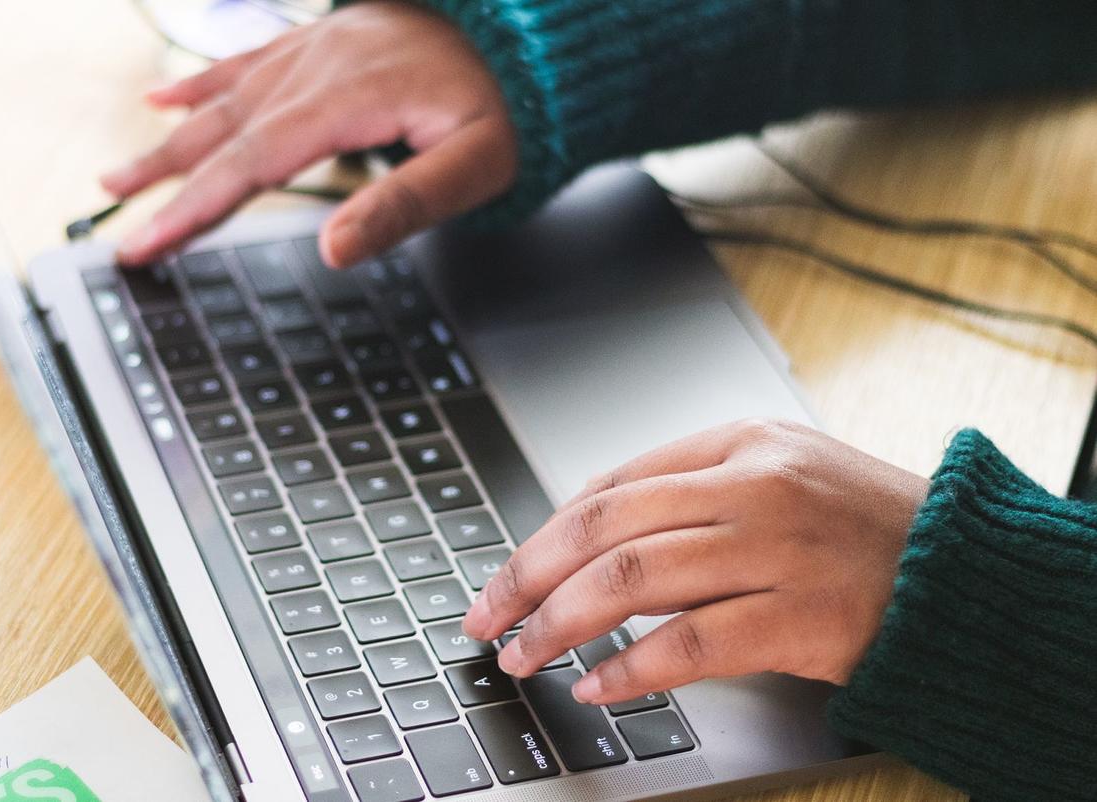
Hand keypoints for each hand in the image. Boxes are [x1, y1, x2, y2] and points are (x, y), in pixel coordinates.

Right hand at [104, 1, 514, 267]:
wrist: (532, 30)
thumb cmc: (512, 104)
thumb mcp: (477, 166)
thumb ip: (403, 205)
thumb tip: (332, 249)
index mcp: (350, 99)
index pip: (252, 163)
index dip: (193, 208)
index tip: (146, 244)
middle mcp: (320, 64)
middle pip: (225, 133)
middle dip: (164, 185)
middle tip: (115, 227)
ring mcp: (318, 46)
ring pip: (224, 98)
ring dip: (167, 140)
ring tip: (116, 175)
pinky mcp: (324, 39)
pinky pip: (246, 58)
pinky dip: (199, 83)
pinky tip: (163, 98)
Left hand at [459, 419, 930, 703]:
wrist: (966, 572)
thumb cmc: (864, 527)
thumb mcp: (779, 475)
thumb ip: (690, 492)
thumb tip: (585, 531)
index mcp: (740, 441)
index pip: (611, 482)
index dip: (544, 532)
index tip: (506, 574)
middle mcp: (753, 485)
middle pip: (605, 524)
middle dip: (528, 575)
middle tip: (487, 616)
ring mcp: (778, 548)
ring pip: (632, 578)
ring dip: (560, 622)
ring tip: (523, 653)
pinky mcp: (803, 616)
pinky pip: (692, 643)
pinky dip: (632, 667)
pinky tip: (596, 685)